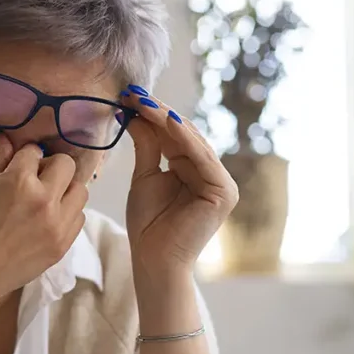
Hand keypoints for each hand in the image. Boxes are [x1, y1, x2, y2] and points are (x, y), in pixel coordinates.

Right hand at [0, 134, 87, 311]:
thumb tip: (7, 140)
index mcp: (19, 182)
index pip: (34, 152)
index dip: (23, 157)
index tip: (17, 164)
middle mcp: (45, 200)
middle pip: (66, 165)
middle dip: (50, 167)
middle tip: (33, 179)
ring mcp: (57, 225)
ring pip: (80, 191)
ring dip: (64, 189)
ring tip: (44, 200)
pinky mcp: (62, 246)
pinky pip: (78, 218)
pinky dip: (67, 213)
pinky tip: (46, 220)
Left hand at [124, 92, 237, 277]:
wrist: (153, 260)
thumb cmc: (148, 224)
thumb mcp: (145, 176)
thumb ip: (147, 146)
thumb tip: (135, 114)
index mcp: (194, 169)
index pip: (173, 135)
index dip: (152, 114)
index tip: (128, 96)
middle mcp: (211, 173)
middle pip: (184, 135)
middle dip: (157, 113)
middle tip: (133, 93)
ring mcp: (221, 183)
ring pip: (192, 142)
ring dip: (167, 120)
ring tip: (144, 102)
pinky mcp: (224, 192)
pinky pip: (202, 158)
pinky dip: (184, 139)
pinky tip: (166, 121)